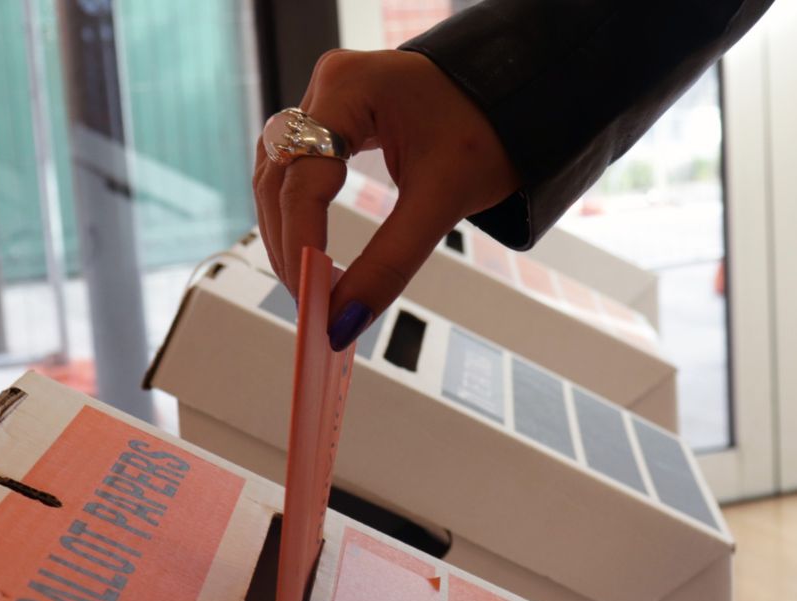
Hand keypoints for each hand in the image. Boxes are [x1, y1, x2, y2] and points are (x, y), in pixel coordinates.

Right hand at [252, 49, 519, 349]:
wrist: (517, 98)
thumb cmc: (489, 133)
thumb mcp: (442, 201)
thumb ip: (390, 263)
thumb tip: (343, 320)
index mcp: (351, 87)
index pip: (303, 176)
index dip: (299, 242)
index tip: (309, 297)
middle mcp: (328, 84)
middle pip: (279, 175)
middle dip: (289, 245)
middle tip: (308, 304)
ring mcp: (326, 97)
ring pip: (278, 175)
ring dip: (286, 233)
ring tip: (308, 287)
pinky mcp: (332, 116)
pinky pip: (296, 169)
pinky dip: (298, 215)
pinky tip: (308, 254)